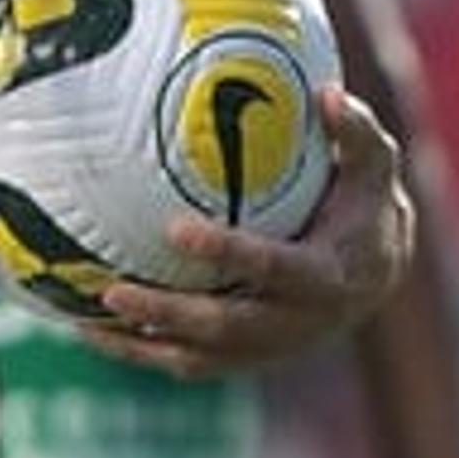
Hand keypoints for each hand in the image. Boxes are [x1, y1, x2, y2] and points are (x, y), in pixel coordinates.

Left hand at [76, 87, 415, 378]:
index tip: (174, 229)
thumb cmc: (363, 204)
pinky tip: (91, 329)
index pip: (271, 268)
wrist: (373, 276)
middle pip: (225, 328)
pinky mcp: (244, 360)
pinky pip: (186, 363)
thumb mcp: (373, 167)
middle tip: (112, 289)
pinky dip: (140, 352)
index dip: (226, 253)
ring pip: (199, 358)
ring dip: (142, 342)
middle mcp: (296, 323)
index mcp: (326, 277)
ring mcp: (268, 350)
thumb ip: (356, 132)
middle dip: (168, 313)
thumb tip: (328, 93)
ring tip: (85, 318)